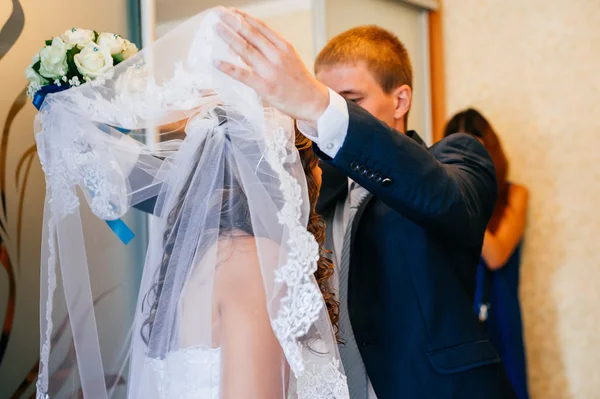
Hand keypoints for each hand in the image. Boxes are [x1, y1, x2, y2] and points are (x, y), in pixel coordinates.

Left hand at [214, 8, 329, 125]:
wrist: (313, 102)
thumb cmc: (300, 82)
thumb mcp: (291, 59)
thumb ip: (273, 51)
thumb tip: (251, 44)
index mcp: (284, 47)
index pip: (261, 27)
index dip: (245, 17)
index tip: (232, 11)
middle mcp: (277, 55)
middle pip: (251, 34)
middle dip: (233, 21)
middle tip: (219, 13)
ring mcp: (270, 70)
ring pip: (246, 50)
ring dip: (228, 37)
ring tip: (216, 28)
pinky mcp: (265, 86)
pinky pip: (243, 75)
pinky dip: (228, 67)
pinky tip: (217, 62)